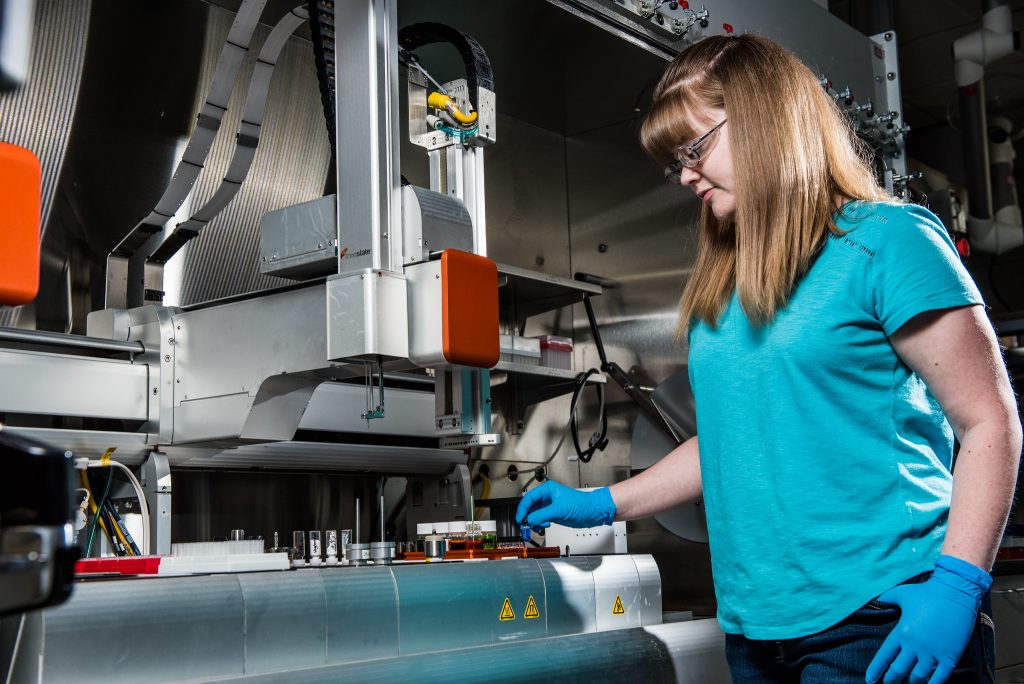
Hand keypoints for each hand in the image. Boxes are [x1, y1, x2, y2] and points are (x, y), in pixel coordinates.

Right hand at [515, 481, 616, 530]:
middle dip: (528, 516)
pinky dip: (540, 523)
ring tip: (538, 526)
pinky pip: (542, 519)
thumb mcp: (558, 510)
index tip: (520, 518)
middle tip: (525, 524)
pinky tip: (544, 525)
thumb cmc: (581, 504)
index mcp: (548, 489)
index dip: (523, 509)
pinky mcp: (554, 514)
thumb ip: (542, 515)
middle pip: (531, 506)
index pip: (529, 498)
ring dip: (534, 521)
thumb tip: (529, 520)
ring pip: (535, 514)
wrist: (593, 512)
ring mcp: (551, 506)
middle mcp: (548, 496)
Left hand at [865, 555, 991, 683]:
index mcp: (901, 632)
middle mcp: (915, 645)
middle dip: (891, 680)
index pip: (884, 657)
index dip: (876, 670)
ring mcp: (933, 652)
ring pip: (918, 677)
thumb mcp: (900, 593)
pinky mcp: (950, 657)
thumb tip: (875, 601)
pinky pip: (940, 678)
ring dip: (910, 683)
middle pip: (899, 670)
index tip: (870, 680)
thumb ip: (886, 599)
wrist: (955, 592)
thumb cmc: (926, 592)